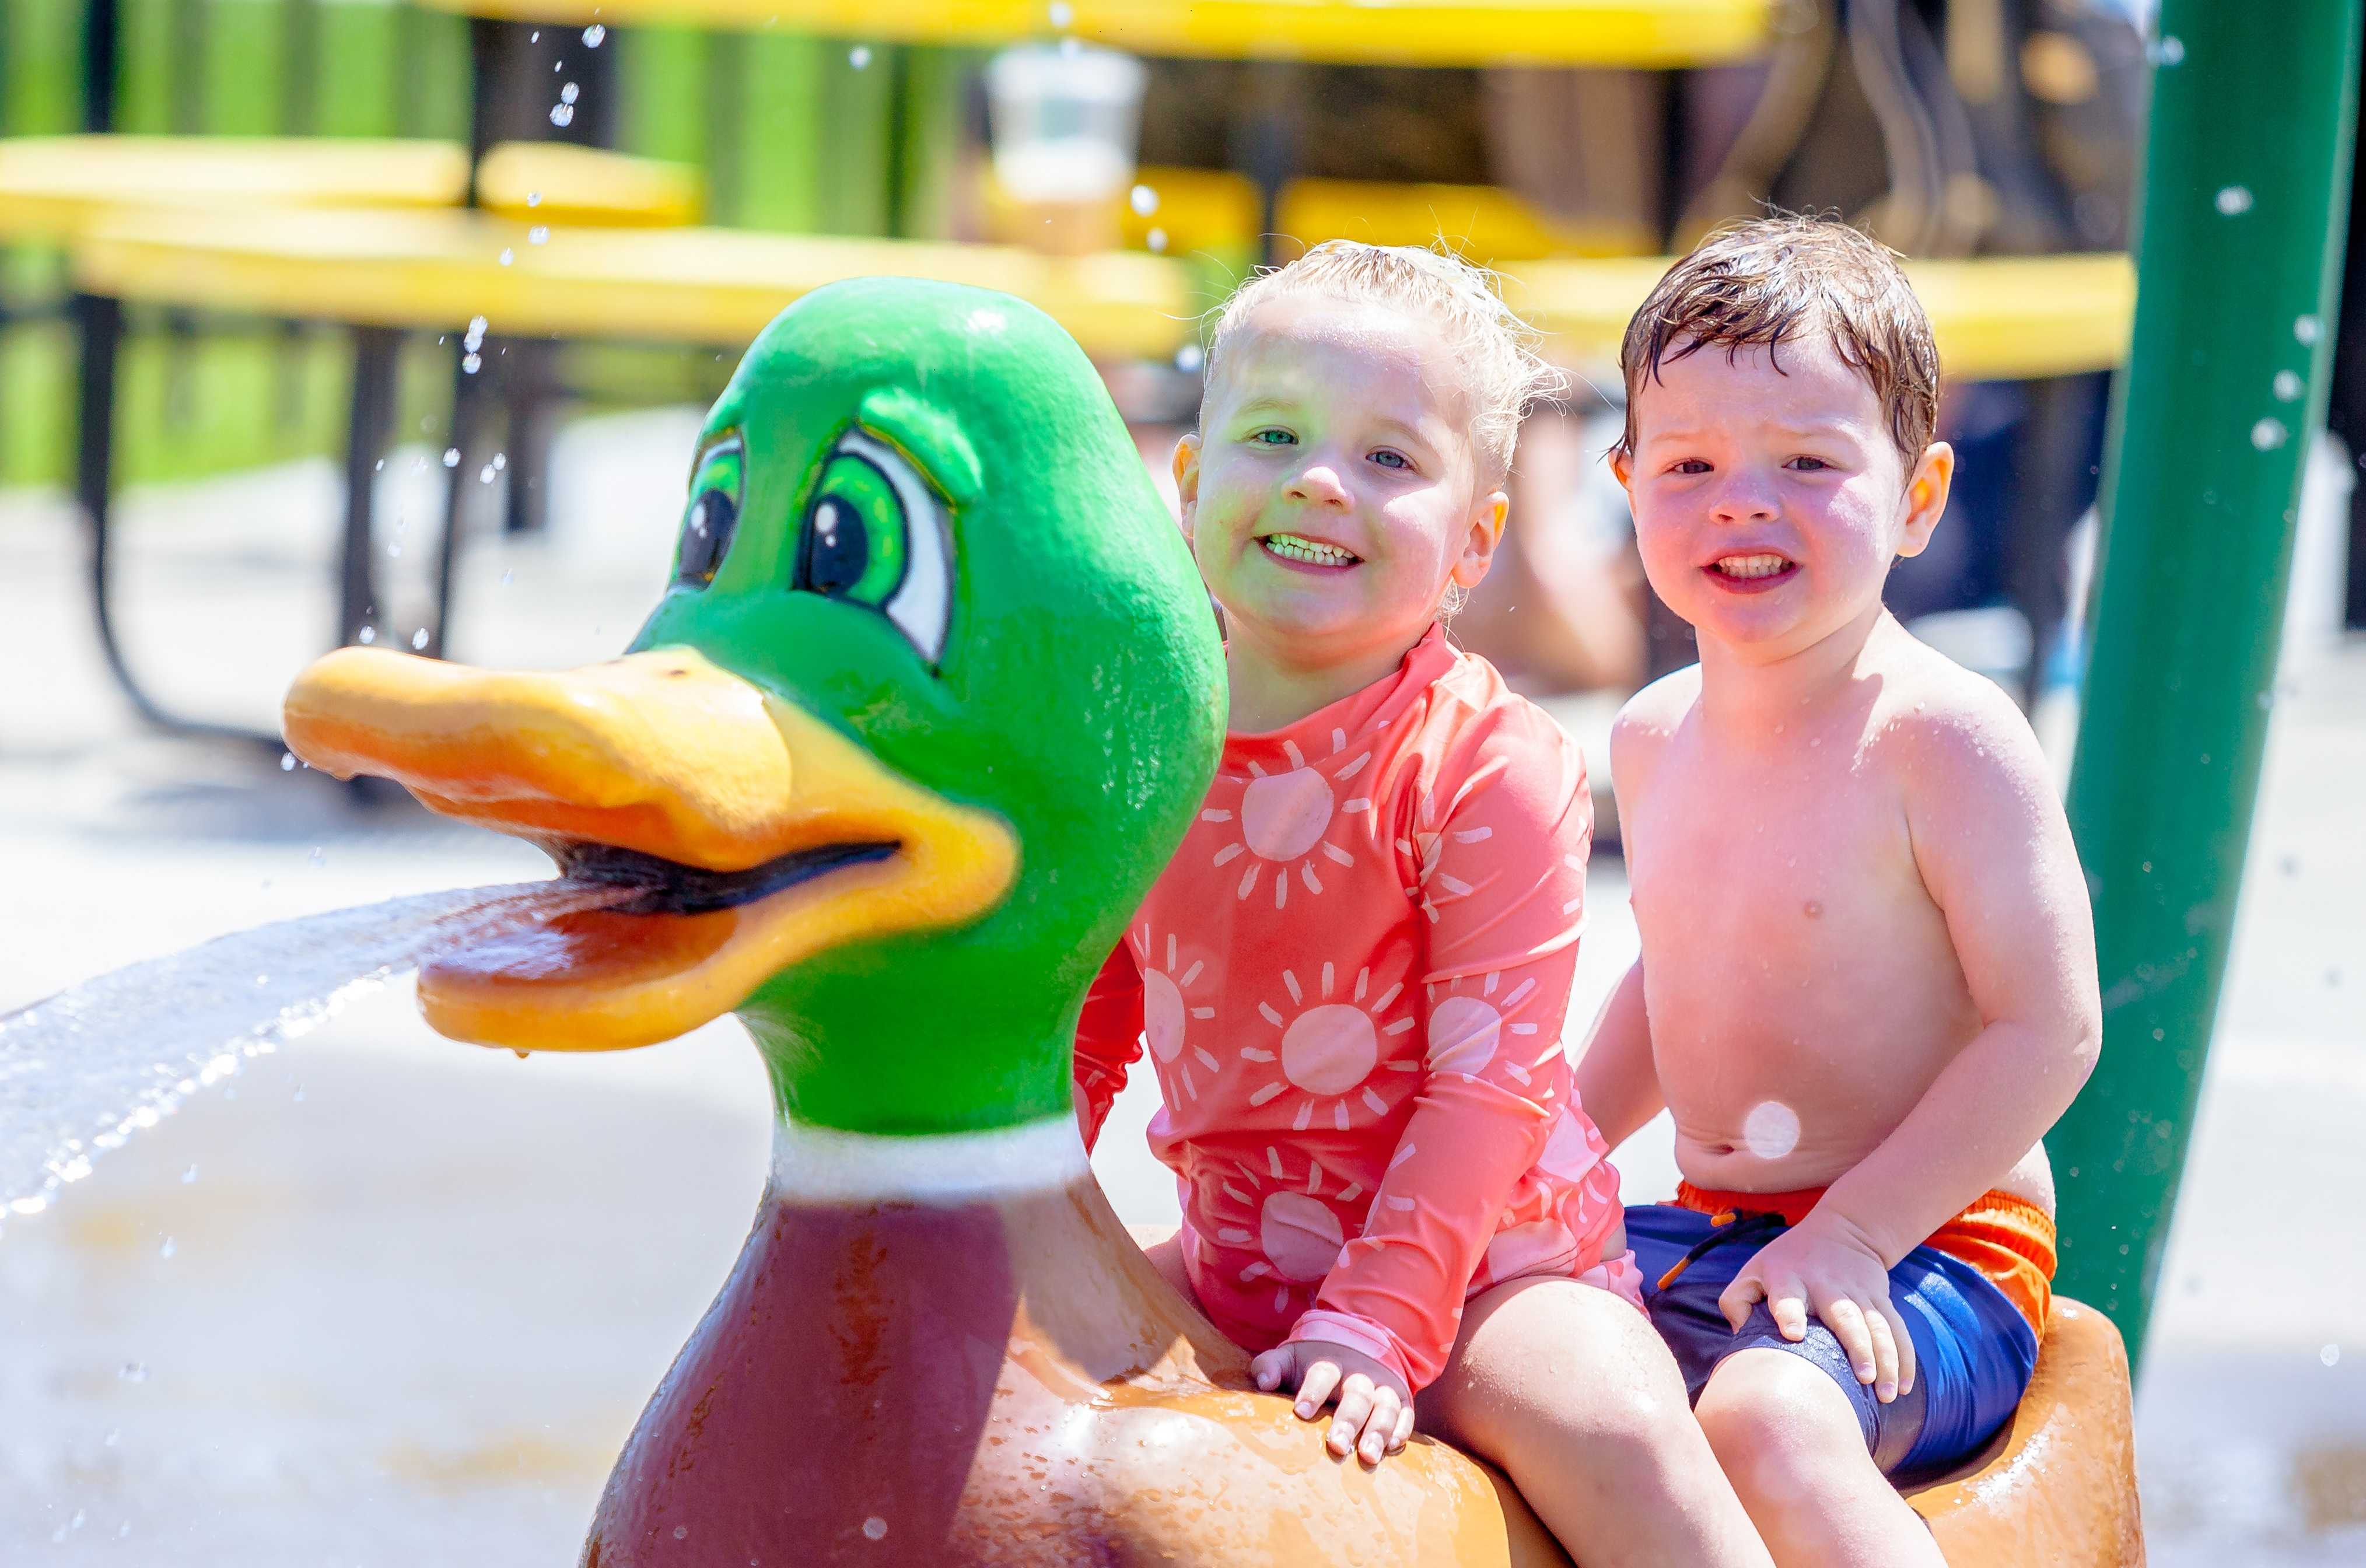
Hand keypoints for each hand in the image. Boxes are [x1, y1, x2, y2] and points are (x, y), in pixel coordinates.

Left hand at [1250, 1338, 1414, 1464]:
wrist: (1356, 1345)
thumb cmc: (1313, 1363)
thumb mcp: (1291, 1358)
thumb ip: (1272, 1365)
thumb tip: (1263, 1381)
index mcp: (1330, 1363)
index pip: (1323, 1373)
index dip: (1313, 1391)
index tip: (1301, 1412)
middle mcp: (1359, 1374)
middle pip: (1357, 1395)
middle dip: (1348, 1420)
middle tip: (1336, 1446)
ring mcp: (1383, 1387)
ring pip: (1386, 1406)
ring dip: (1378, 1430)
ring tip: (1368, 1456)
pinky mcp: (1402, 1400)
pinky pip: (1407, 1414)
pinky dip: (1402, 1429)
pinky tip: (1393, 1447)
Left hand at [1718, 1213, 1916, 1402]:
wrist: (1842, 1231)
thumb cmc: (1786, 1263)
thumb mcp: (1755, 1271)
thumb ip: (1737, 1302)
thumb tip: (1739, 1339)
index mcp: (1788, 1278)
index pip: (1787, 1296)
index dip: (1790, 1313)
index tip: (1794, 1334)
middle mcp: (1825, 1285)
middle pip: (1845, 1316)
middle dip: (1856, 1346)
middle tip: (1863, 1377)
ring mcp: (1858, 1292)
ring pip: (1877, 1326)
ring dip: (1886, 1359)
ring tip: (1886, 1394)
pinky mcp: (1881, 1299)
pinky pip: (1896, 1329)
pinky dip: (1903, 1358)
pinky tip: (1903, 1386)